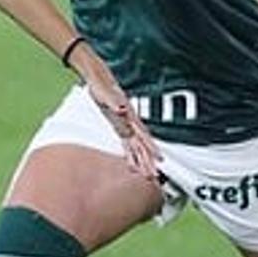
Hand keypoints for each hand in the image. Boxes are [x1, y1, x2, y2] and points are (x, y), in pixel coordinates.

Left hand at [71, 53, 161, 182]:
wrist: (98, 79)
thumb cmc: (101, 86)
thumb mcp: (106, 94)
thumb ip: (115, 102)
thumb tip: (123, 110)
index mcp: (129, 117)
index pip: (142, 136)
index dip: (150, 148)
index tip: (159, 160)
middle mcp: (130, 123)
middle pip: (142, 145)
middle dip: (149, 161)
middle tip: (155, 177)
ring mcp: (126, 125)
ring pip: (137, 147)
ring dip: (142, 162)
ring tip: (148, 176)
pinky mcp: (120, 126)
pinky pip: (128, 144)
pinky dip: (131, 156)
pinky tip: (132, 165)